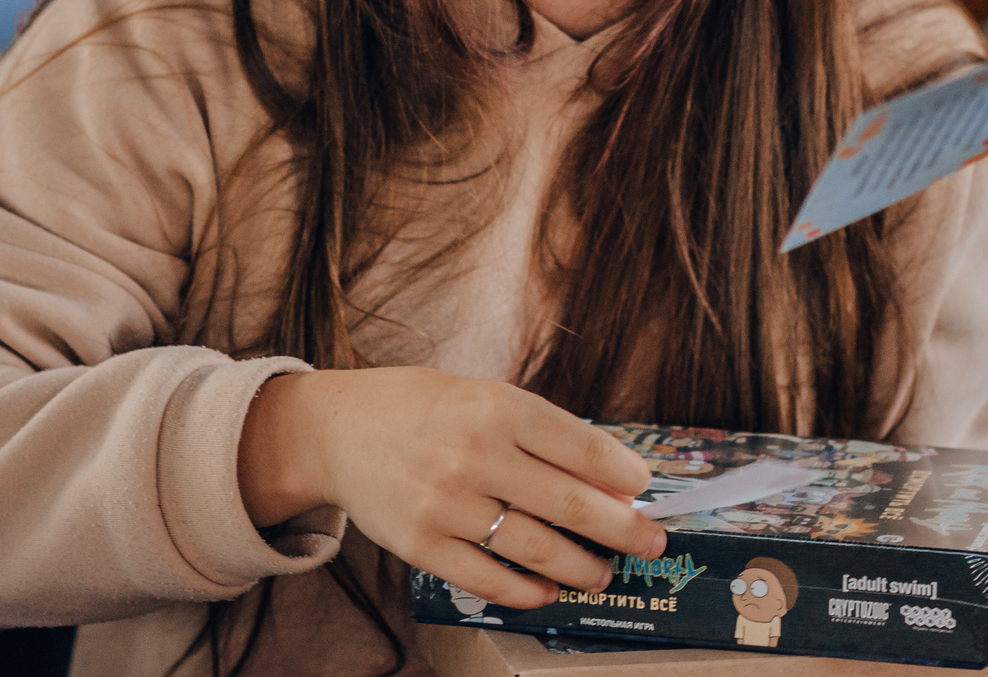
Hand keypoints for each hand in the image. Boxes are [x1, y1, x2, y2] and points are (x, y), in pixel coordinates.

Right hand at [237, 367, 664, 609]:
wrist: (336, 431)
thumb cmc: (421, 408)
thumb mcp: (483, 397)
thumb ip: (540, 433)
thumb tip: (608, 479)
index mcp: (496, 407)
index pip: (580, 446)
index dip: (622, 473)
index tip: (646, 489)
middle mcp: (474, 455)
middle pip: (569, 503)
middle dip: (621, 528)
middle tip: (651, 541)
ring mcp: (446, 504)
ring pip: (535, 548)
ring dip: (580, 566)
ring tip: (602, 572)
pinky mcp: (421, 545)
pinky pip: (487, 578)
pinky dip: (525, 589)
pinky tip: (548, 590)